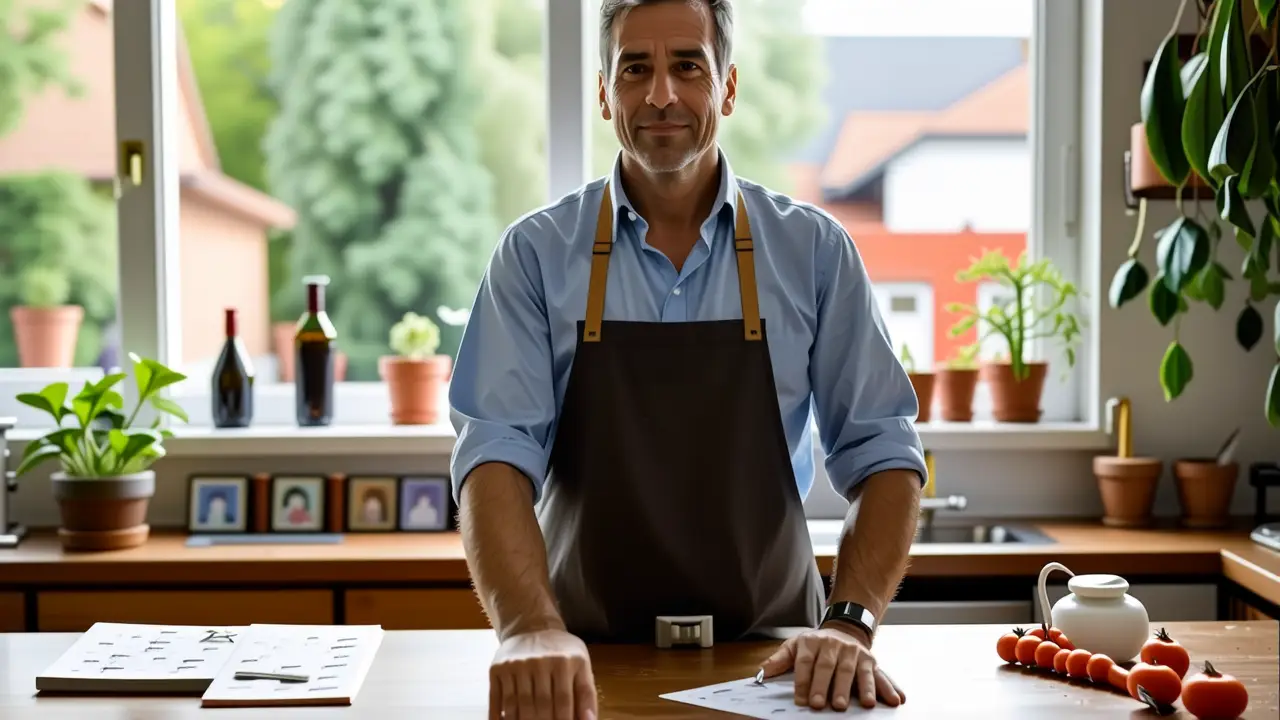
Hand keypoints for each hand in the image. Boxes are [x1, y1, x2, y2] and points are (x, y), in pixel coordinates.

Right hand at [489, 628, 597, 719]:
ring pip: (517, 706)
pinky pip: (496, 700)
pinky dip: (499, 718)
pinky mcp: (497, 668)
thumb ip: (586, 695)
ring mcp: (516, 664)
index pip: (564, 702)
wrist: (531, 627)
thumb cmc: (561, 653)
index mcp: (565, 661)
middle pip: (540, 706)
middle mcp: (539, 661)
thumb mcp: (580, 666)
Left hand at [758, 623, 904, 710]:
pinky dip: (888, 687)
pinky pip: (881, 675)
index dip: (803, 682)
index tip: (801, 700)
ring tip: (864, 704)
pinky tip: (895, 699)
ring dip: (862, 688)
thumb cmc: (816, 645)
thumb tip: (762, 673)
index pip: (806, 663)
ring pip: (856, 671)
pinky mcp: (871, 661)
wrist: (844, 629)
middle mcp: (835, 646)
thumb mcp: (795, 646)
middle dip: (829, 687)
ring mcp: (855, 653)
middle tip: (826, 705)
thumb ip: (780, 660)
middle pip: (831, 667)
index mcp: (813, 643)